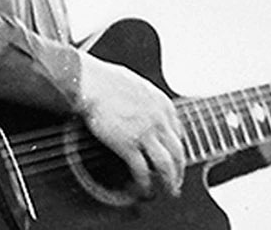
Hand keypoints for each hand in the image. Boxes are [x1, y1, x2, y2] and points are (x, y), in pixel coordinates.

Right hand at [76, 53, 184, 196]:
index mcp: (163, 104)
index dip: (178, 150)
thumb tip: (146, 106)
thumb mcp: (139, 85)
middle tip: (177, 182)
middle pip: (177, 152)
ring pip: (166, 165)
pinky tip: (143, 188)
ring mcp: (145, 133)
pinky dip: (144, 183)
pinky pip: (141, 170)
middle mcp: (159, 120)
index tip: (175, 158)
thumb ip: (148, 100)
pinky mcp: (128, 145)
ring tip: (167, 191)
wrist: (91, 83)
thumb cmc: (108, 80)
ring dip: (169, 181)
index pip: (178, 133)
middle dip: (179, 171)